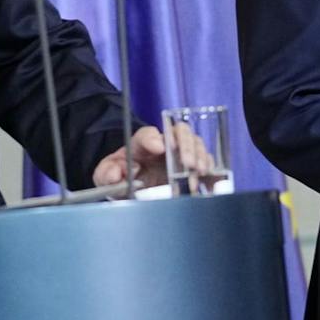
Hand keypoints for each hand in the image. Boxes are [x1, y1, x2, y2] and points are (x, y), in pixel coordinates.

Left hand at [90, 124, 213, 188]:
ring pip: (196, 144)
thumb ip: (107, 173)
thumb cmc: (122, 177)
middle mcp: (165, 144)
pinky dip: (213, 171)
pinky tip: (211, 181)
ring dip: (200, 156)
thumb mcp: (106, 176)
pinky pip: (208, 163)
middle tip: (186, 161)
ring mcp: (182, 154)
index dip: (153, 138)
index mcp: (142, 143)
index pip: (148, 134)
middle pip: (180, 132)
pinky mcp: (194, 168)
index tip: (158, 147)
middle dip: (185, 145)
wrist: (134, 186)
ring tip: (199, 171)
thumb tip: (115, 173)